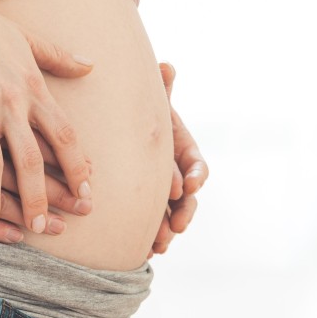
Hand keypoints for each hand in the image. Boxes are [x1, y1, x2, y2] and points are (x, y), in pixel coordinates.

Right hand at [0, 58, 92, 242]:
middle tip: (47, 227)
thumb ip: (57, 56)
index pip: (63, 134)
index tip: (85, 192)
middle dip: (40, 197)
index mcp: (31, 87)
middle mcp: (10, 101)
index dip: (75, 166)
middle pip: (32, 159)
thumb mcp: (24, 38)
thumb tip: (90, 66)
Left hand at [148, 62, 207, 257]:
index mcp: (182, 151)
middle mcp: (179, 175)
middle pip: (188, 197)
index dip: (195, 174)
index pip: (196, 164)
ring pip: (173, 216)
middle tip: (178, 223)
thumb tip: (166, 66)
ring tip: (161, 244)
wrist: (119, 135)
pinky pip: (156, 227)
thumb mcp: (149, 107)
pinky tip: (146, 251)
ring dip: (168, 231)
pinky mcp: (151, 208)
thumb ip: (160, 91)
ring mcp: (166, 195)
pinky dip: (154, 239)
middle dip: (185, 211)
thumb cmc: (140, 118)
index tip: (190, 182)